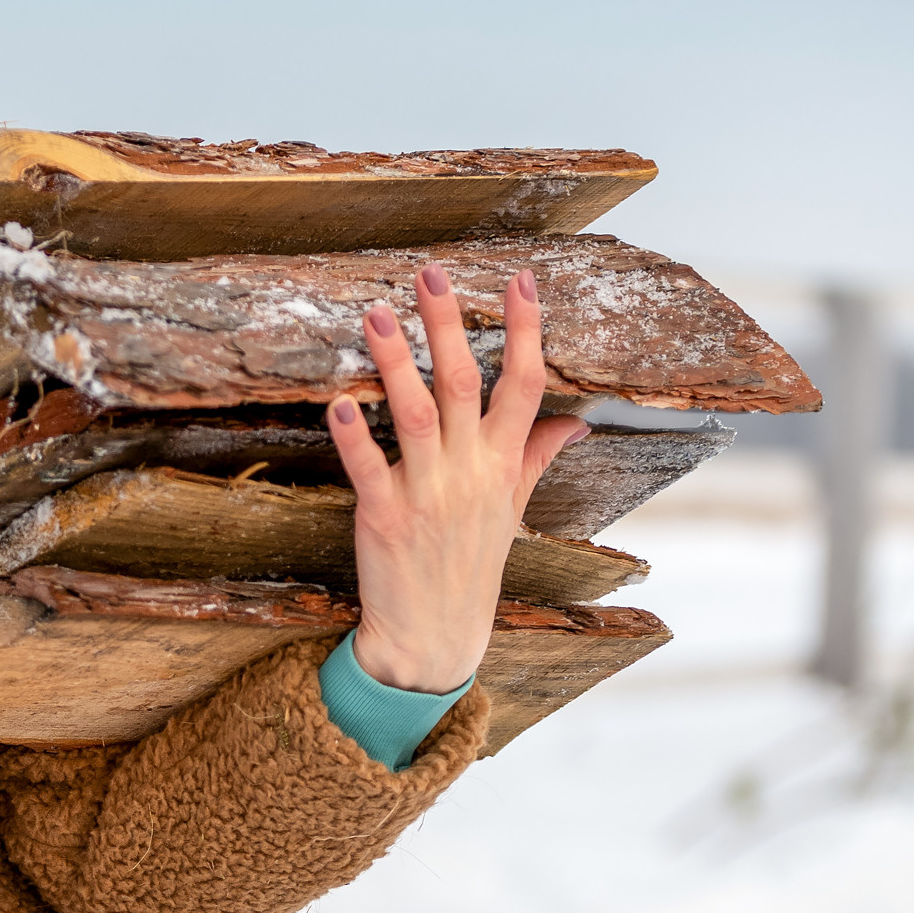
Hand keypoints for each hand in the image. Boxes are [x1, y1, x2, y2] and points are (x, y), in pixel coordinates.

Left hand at [326, 266, 589, 692]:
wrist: (435, 639)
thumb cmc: (471, 566)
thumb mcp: (513, 510)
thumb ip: (537, 457)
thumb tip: (575, 421)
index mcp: (503, 465)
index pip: (525, 386)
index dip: (527, 330)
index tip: (523, 278)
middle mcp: (471, 473)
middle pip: (466, 385)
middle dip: (449, 325)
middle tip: (429, 273)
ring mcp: (429, 495)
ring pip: (416, 415)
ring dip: (396, 362)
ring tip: (375, 314)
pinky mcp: (385, 519)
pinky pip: (368, 470)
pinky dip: (354, 436)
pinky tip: (338, 401)